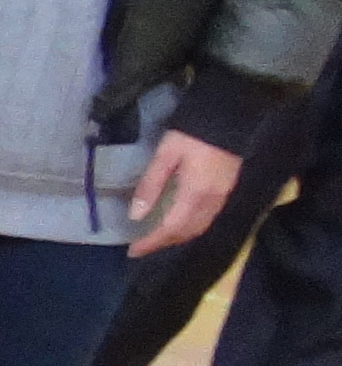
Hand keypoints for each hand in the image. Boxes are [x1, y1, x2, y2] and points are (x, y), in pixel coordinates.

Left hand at [126, 131, 241, 258]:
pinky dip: (192, 227)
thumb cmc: (194, 133)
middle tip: (143, 247)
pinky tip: (180, 223)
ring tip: (158, 238)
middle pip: (188, 232)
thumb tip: (136, 216)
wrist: (231, 115)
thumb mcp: (166, 155)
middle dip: (165, 243)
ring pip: (200, 227)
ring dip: (179, 237)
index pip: (171, 228)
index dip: (152, 242)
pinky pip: (209, 218)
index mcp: (195, 193)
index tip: (133, 251)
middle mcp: (212, 200)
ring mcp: (224, 195)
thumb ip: (150, 185)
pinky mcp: (228, 189)